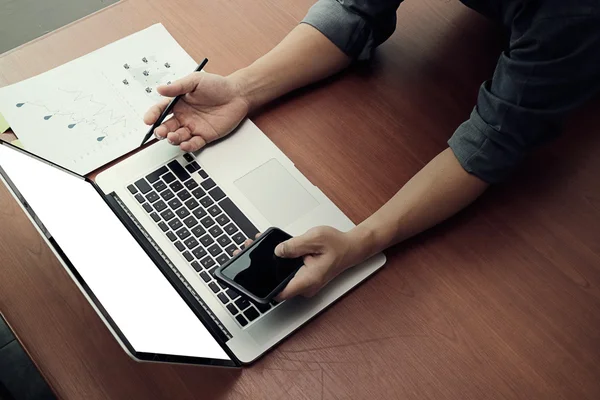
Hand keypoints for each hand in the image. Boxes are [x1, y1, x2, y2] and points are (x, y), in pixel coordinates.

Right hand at [143, 72, 249, 151]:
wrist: (238, 95)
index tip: (148, 120)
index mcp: (178, 102)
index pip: (161, 110)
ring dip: (173, 139)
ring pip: (178, 137)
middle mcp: (184, 116)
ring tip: (172, 136)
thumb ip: (178, 86)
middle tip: (160, 132)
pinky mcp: (205, 136)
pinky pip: (194, 143)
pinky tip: (185, 144)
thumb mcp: (195, 81)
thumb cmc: (217, 85)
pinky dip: (188, 146)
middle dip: (161, 131)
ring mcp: (193, 127)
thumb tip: (160, 88)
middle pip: (167, 127)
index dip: (153, 115)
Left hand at [235, 227, 360, 300]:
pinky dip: (276, 262)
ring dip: (267, 264)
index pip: (279, 292)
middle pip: (276, 284)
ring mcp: (303, 283)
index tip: (248, 275)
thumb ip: (294, 245)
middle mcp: (304, 286)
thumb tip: (277, 250)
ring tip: (254, 246)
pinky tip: (269, 249)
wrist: (351, 248)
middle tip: (245, 252)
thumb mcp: (315, 238)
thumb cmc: (338, 244)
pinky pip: (285, 273)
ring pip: (279, 277)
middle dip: (259, 269)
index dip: (262, 286)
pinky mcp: (302, 277)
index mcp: (307, 280)